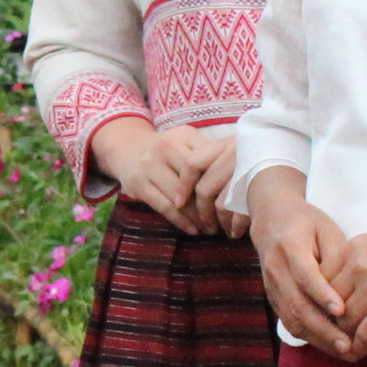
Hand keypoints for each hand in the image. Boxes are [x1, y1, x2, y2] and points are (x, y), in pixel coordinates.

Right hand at [85, 118, 237, 235]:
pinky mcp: (138, 185)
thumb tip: (240, 169)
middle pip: (194, 181)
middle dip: (210, 204)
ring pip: (180, 197)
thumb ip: (208, 152)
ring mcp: (149, 167)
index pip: (207, 163)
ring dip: (197, 217)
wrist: (127, 148)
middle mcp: (164, 149)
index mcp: (181, 137)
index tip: (233, 200)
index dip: (221, 183)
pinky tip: (193, 229)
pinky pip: (164, 207)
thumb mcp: (186, 141)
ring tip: (210, 229)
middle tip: (225, 220)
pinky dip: (181, 221)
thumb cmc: (167, 148)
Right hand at [249, 180, 362, 359]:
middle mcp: (276, 268)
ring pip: (291, 318)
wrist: (271, 219)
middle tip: (347, 344)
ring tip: (342, 350)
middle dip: (322, 328)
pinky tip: (329, 343)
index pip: (305, 274)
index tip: (342, 310)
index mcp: (290, 245)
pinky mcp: (272, 297)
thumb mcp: (327, 229)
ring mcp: (270, 285)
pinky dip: (309, 335)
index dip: (322, 294)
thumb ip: (337, 257)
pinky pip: (288, 321)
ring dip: (317, 338)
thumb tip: (347, 291)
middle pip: (297, 304)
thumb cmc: (307, 223)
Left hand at [331, 225, 366, 353]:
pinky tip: (360, 352)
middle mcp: (358, 265)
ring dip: (345, 336)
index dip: (323, 301)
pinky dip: (359, 347)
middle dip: (331, 320)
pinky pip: (364, 334)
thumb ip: (355, 265)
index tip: (327, 314)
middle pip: (329, 302)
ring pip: (344, 321)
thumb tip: (333, 295)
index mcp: (353, 248)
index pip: (321, 280)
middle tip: (335, 334)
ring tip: (348, 344)